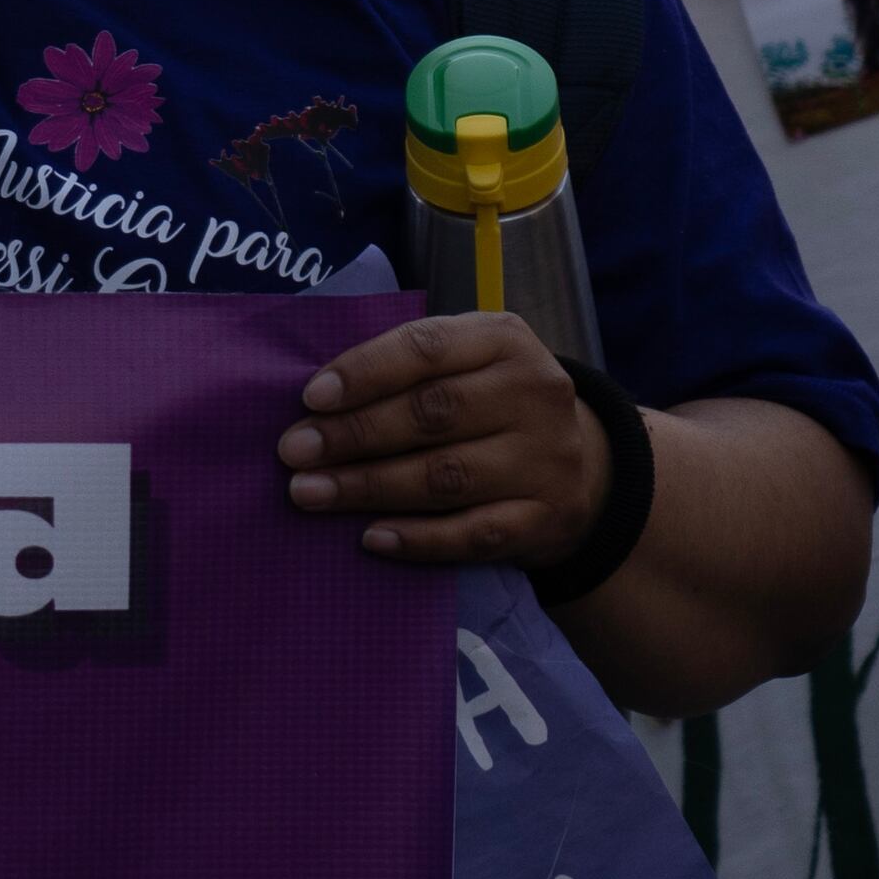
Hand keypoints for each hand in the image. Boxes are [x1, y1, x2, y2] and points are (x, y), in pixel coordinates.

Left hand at [281, 310, 610, 568]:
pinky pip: (474, 534)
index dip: (365, 372)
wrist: (584, 463)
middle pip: (432, 414)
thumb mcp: (464, 359)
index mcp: (504, 340)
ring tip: (309, 493)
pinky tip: (371, 537)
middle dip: (354, 434)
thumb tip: (315, 401)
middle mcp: (534, 394)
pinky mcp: (548, 518)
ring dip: (369, 487)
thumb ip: (404, 366)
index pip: (426, 348)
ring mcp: (546, 460)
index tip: (311, 398)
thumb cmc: (489, 398)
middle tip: (294, 452)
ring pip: (447, 476)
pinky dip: (419, 539)